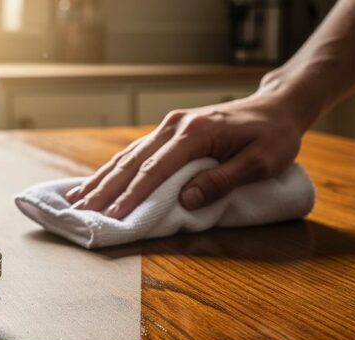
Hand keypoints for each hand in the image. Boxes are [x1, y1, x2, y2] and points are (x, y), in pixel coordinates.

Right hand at [64, 81, 308, 218]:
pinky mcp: (170, 132)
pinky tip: (97, 182)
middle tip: (81, 214)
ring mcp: (170, 127)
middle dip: (105, 190)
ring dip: (102, 180)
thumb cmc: (274, 136)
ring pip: (128, 156)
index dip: (133, 196)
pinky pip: (136, 153)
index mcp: (196, 132)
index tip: (113, 218)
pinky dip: (114, 170)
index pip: (156, 170)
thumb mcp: (261, 161)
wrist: (276, 107)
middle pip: (132, 162)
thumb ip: (224, 180)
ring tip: (78, 201)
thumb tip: (187, 200)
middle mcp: (175, 126)